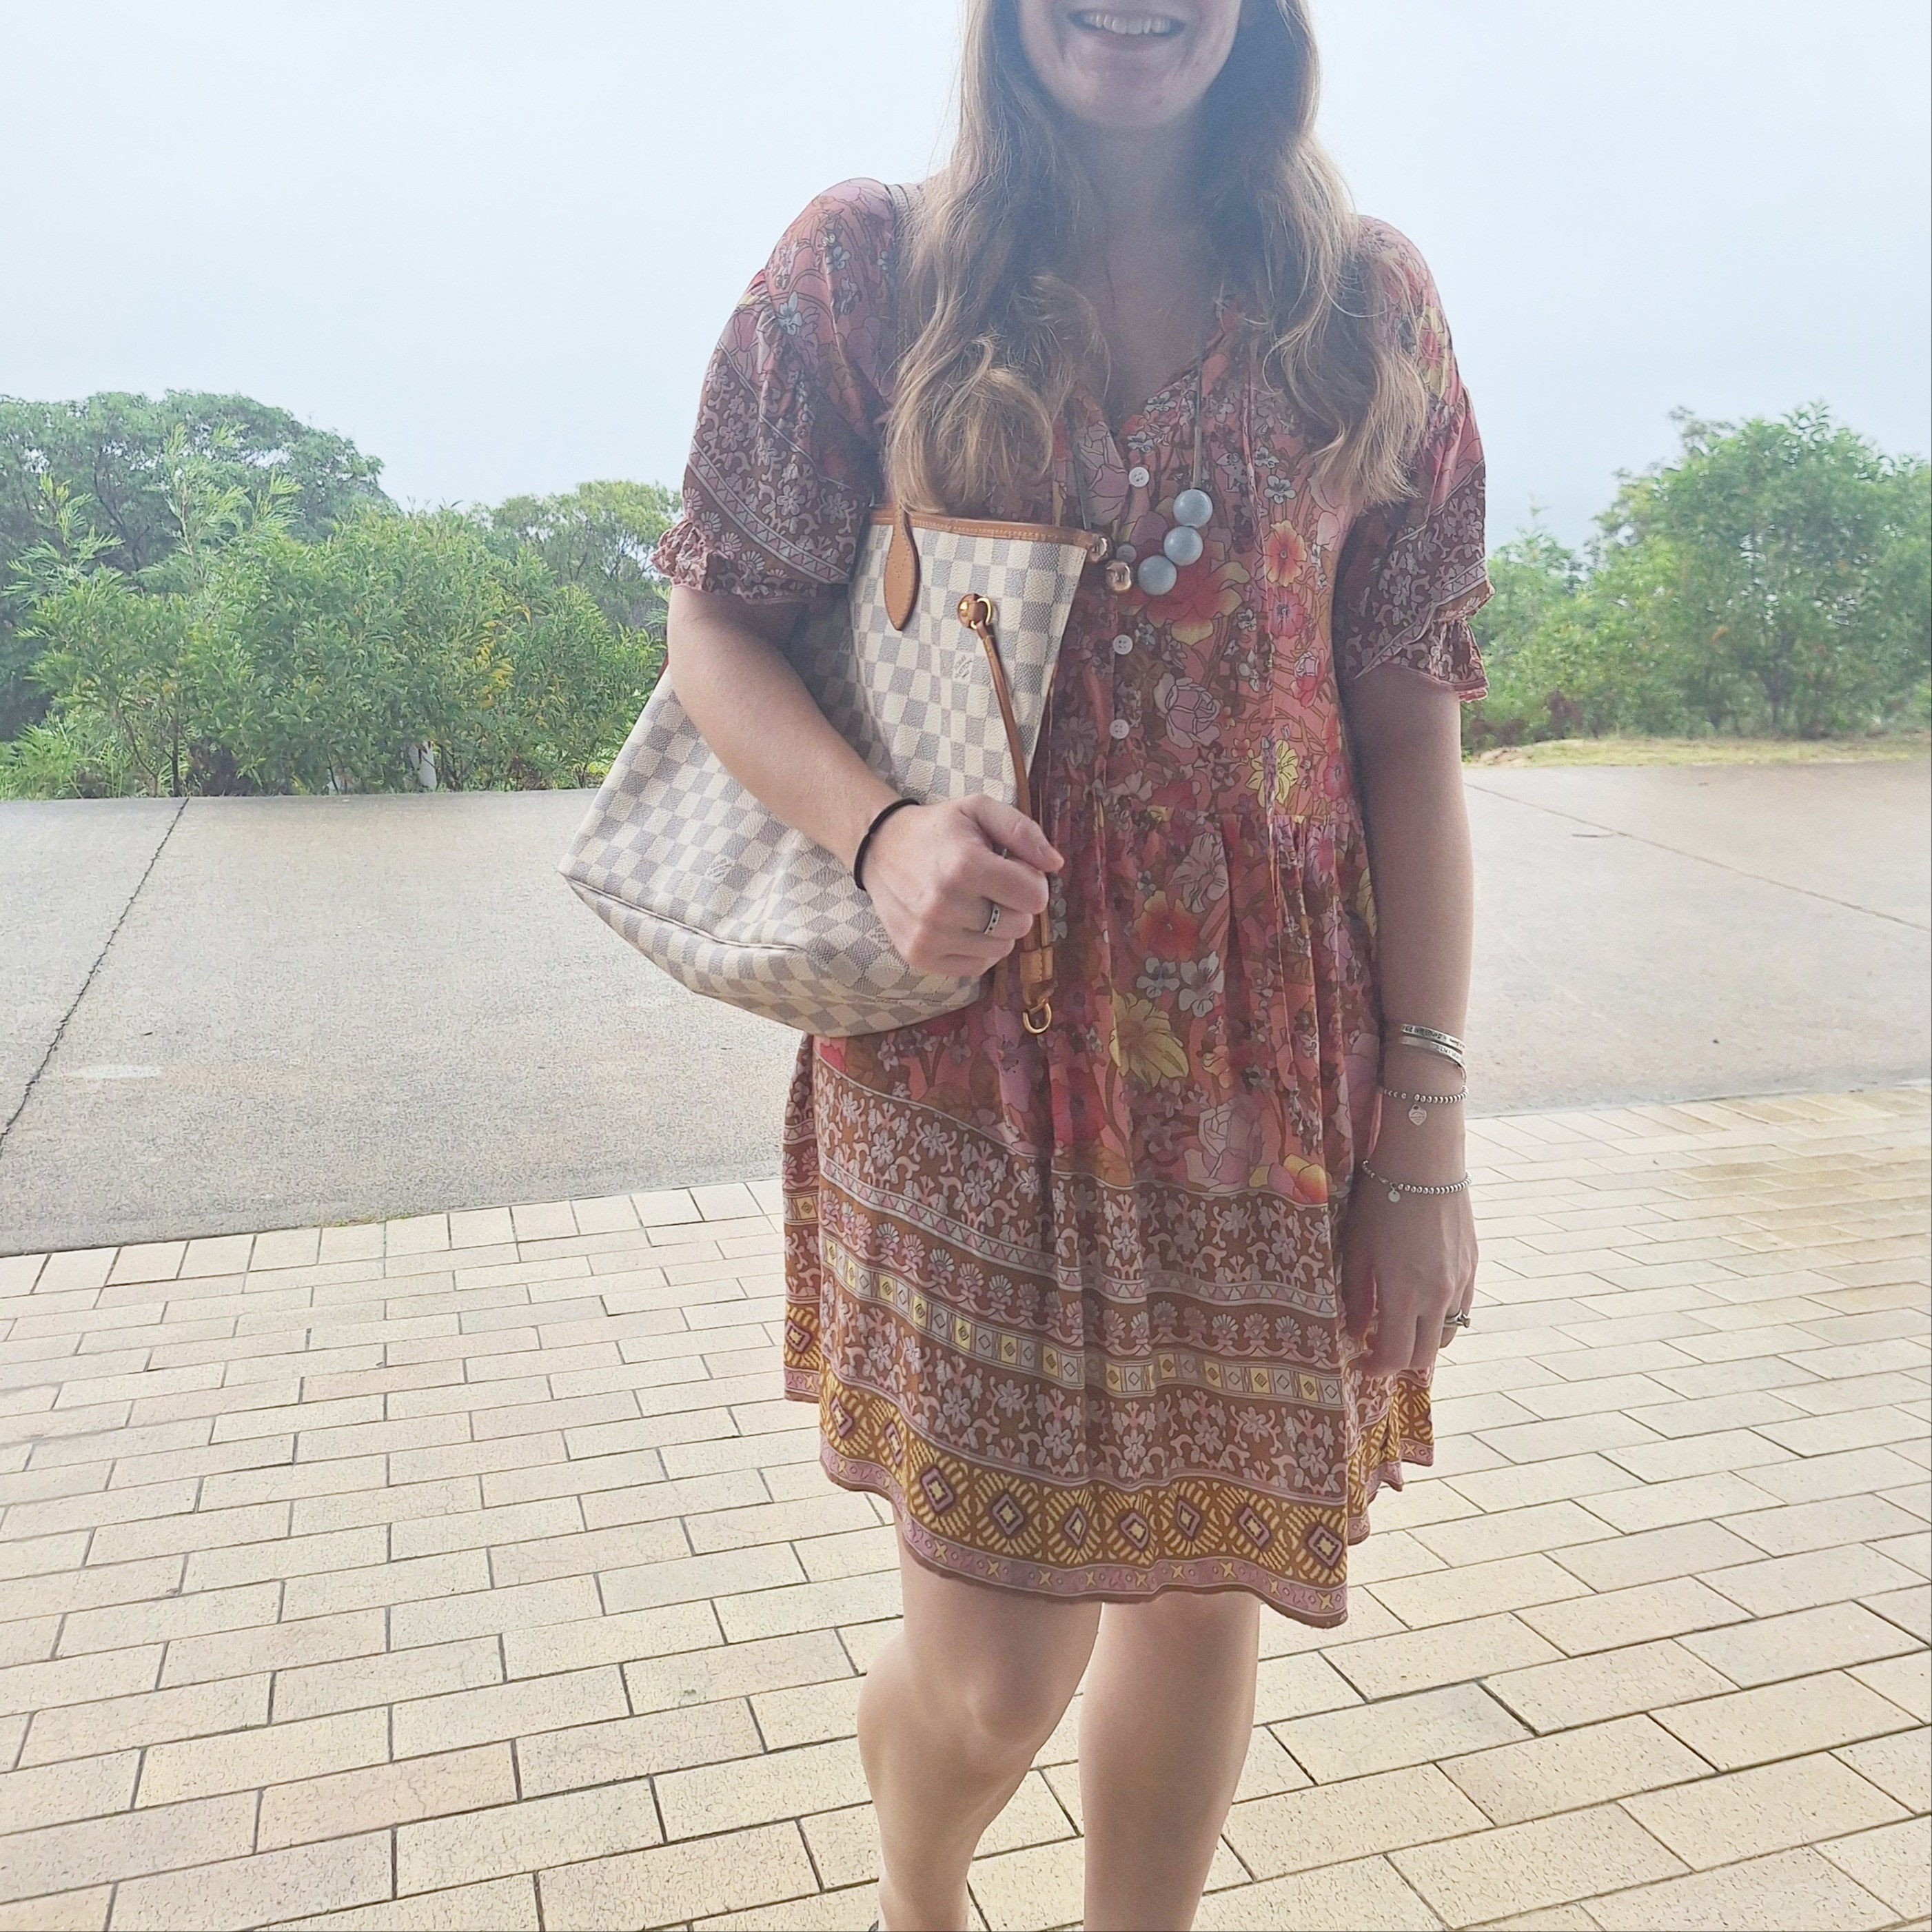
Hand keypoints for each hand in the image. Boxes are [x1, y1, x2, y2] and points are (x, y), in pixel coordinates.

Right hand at [860, 794, 1063, 977]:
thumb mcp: (979, 810)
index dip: (1031, 881)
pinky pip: (976, 967)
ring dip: (997, 928)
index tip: (1013, 869)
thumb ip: (1023, 831)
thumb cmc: (938, 829)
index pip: (1034, 897)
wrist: (880, 849)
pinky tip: (963, 924)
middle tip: (991, 886)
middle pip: (1020, 925)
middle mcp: (944, 905)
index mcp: (964, 866)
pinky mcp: (920, 956)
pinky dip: (979, 949)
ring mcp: (930, 935)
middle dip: (1015, 905)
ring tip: (974, 903)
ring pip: (1001, 949)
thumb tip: (1055, 864)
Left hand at [1339, 1101, 1477, 1375]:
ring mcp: (1460, 1283)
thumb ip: (1357, 1296)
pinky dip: (1441, 1318)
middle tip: (1377, 1350)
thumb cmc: (1382, 1202)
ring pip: (1446, 1335)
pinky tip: (1422, 1303)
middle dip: (1398, 1362)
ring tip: (1401, 1326)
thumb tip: (1356, 1331)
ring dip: (1422, 1341)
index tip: (1360, 1363)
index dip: (1375, 1368)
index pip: (1395, 1356)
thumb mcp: (1358, 1249)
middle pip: (1424, 1356)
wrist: (1425, 1164)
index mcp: (1404, 1294)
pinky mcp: (1473, 1268)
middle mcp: (1438, 1296)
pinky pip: (1461, 1310)